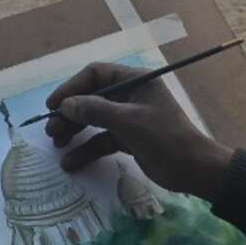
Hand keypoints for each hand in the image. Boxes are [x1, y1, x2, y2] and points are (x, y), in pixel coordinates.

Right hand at [45, 62, 233, 201]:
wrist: (194, 170)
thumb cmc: (166, 138)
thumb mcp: (129, 122)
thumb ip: (95, 110)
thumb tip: (65, 105)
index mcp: (136, 81)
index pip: (96, 74)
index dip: (72, 87)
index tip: (54, 105)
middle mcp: (130, 95)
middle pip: (91, 97)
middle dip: (70, 113)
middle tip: (51, 130)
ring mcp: (129, 117)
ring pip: (94, 120)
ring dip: (74, 131)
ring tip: (57, 144)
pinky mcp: (128, 138)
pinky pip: (101, 139)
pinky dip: (86, 149)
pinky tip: (71, 162)